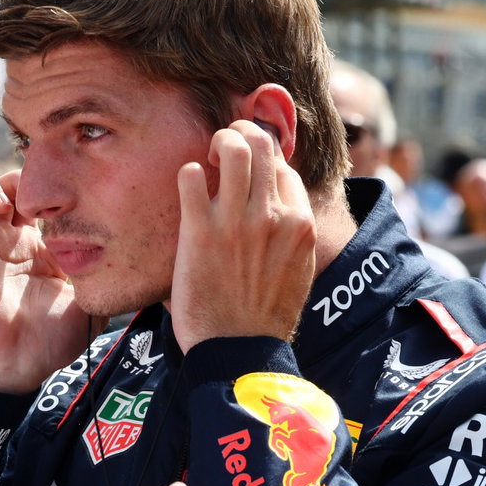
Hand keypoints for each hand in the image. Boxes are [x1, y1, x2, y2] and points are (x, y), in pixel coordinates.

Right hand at [0, 171, 98, 392]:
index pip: (54, 211)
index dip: (68, 196)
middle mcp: (21, 245)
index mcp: (47, 256)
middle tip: (62, 181)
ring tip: (34, 193)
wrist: (12, 364)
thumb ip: (109, 283)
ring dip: (15, 180)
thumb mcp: (93, 305)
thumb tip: (145, 273)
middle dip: (44, 180)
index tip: (91, 187)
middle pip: (28, 193)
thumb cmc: (50, 343)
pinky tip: (8, 203)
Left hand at [171, 121, 315, 353]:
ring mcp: (235, 222)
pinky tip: (186, 185)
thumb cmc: (263, 315)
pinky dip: (186, 173)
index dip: (264, 157)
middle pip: (262, 145)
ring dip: (217, 142)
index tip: (248, 164)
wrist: (238, 351)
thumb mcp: (296, 268)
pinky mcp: (199, 233)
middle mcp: (272, 216)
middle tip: (224, 145)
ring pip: (233, 148)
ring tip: (207, 158)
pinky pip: (190, 178)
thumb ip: (290, 233)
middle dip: (241, 133)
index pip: (283, 166)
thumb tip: (281, 207)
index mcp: (299, 223)